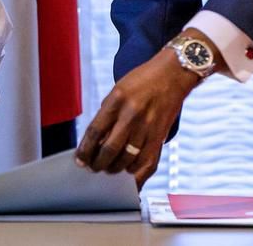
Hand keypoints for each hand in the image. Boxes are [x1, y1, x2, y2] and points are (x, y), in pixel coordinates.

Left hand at [75, 47, 198, 187]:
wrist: (173, 74)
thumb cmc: (143, 80)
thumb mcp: (118, 90)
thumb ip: (107, 114)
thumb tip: (96, 142)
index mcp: (117, 100)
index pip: (95, 131)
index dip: (85, 149)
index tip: (80, 160)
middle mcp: (132, 115)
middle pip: (110, 149)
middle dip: (98, 163)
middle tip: (92, 167)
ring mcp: (148, 128)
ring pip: (127, 160)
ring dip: (114, 169)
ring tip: (108, 169)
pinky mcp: (160, 137)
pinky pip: (147, 163)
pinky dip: (136, 175)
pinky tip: (128, 177)